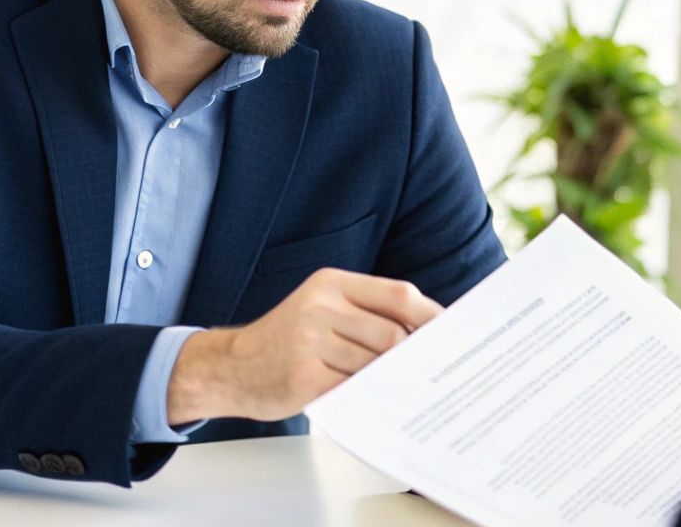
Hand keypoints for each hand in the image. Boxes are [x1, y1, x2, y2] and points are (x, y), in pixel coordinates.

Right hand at [167, 268, 441, 423]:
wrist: (231, 367)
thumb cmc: (287, 340)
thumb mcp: (322, 308)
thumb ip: (366, 313)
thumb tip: (425, 333)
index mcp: (331, 283)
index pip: (397, 295)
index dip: (430, 315)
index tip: (449, 333)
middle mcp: (320, 306)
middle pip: (392, 333)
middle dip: (410, 355)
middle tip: (425, 370)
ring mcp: (309, 341)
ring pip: (375, 363)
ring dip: (386, 378)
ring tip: (392, 385)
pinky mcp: (303, 377)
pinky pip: (351, 388)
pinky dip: (364, 395)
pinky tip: (365, 398)